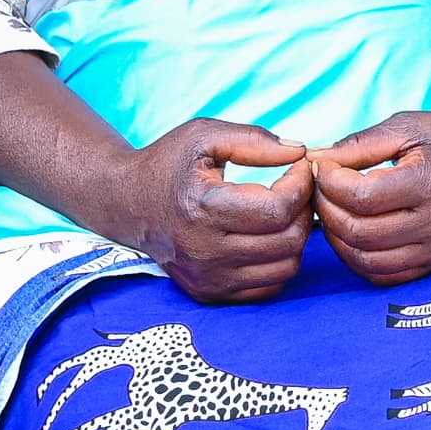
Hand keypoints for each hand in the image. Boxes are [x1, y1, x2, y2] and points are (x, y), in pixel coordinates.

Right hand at [111, 118, 312, 302]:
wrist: (126, 205)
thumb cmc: (167, 165)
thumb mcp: (204, 136)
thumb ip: (254, 140)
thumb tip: (299, 153)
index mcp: (202, 208)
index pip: (278, 209)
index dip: (301, 185)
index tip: (300, 167)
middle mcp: (205, 251)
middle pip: (288, 240)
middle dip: (304, 209)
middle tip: (297, 188)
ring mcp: (208, 278)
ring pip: (286, 267)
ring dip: (296, 236)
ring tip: (283, 211)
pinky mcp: (210, 293)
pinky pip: (270, 286)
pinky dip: (279, 260)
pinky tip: (268, 235)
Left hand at [310, 110, 430, 288]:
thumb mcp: (408, 127)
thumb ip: (360, 144)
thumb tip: (318, 160)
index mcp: (429, 182)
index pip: (360, 196)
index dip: (329, 181)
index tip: (323, 166)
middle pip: (359, 232)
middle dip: (326, 208)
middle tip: (320, 188)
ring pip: (367, 261)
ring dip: (337, 238)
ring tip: (333, 211)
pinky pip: (386, 276)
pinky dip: (359, 260)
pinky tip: (352, 235)